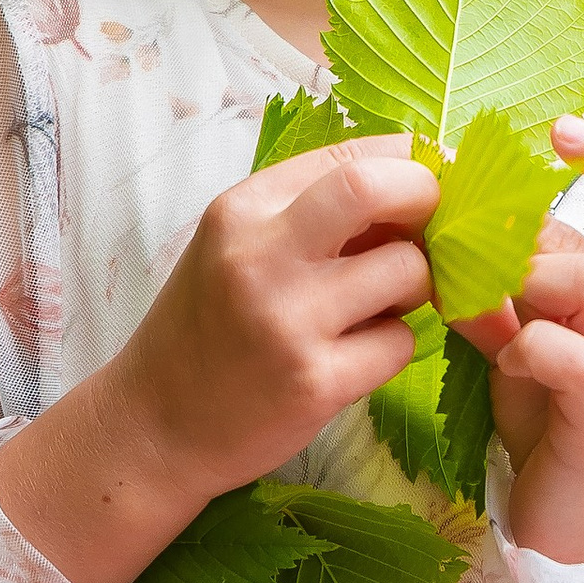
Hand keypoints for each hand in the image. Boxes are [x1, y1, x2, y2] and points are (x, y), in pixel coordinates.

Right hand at [0, 137, 438, 582]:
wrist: (152, 427)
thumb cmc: (204, 331)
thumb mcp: (235, 250)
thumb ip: (308, 215)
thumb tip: (411, 188)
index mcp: (241, 210)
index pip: (348, 154)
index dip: (406, 163)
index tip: (425, 185)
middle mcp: (260, 255)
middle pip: (376, 188)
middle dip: (425, 199)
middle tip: (431, 231)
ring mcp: (288, 320)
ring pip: (407, 270)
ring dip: (414, 287)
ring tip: (378, 307)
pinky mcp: (316, 382)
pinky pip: (399, 343)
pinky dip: (391, 347)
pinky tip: (352, 358)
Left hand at [457, 120, 583, 564]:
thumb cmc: (562, 416)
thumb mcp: (535, 333)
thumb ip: (512, 283)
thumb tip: (456, 223)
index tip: (562, 130)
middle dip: (515, 248)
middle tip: (454, 256)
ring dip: (526, 285)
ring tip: (483, 308)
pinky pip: (579, 361)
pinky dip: (535, 346)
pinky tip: (509, 357)